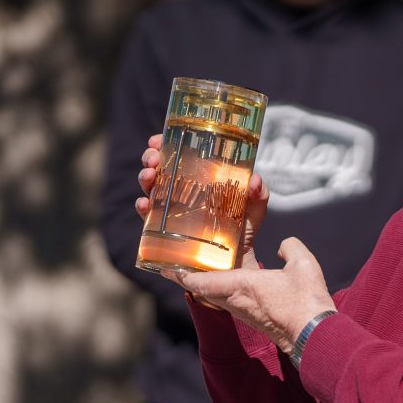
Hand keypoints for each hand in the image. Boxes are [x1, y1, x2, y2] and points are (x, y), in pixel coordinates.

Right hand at [134, 133, 268, 268]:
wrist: (236, 262)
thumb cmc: (244, 229)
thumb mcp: (255, 209)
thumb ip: (259, 194)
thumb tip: (255, 181)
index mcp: (200, 179)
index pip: (178, 154)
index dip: (165, 144)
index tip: (158, 139)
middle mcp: (182, 191)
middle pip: (159, 167)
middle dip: (150, 158)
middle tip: (153, 158)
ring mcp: (171, 209)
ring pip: (150, 188)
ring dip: (144, 178)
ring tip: (149, 176)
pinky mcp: (165, 230)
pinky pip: (147, 217)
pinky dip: (143, 207)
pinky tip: (145, 204)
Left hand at [165, 237, 336, 353]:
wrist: (314, 336)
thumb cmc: (307, 302)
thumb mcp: (303, 264)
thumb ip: (290, 248)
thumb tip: (284, 246)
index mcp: (241, 285)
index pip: (200, 281)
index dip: (181, 275)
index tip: (165, 268)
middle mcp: (237, 302)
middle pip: (203, 290)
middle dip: (189, 278)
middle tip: (178, 268)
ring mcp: (245, 313)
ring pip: (216, 297)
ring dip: (207, 285)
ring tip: (201, 272)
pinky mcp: (255, 320)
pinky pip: (230, 303)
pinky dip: (223, 292)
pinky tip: (231, 285)